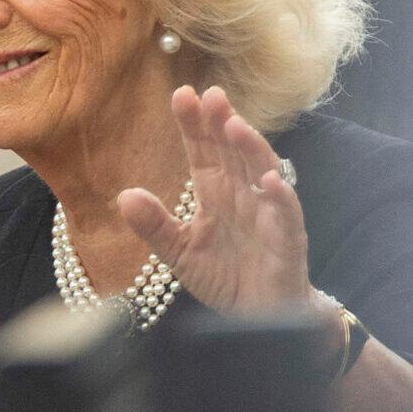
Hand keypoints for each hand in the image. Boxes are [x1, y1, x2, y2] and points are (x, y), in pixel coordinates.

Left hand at [115, 85, 313, 312]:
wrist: (258, 317)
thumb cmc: (224, 275)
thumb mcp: (178, 252)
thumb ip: (154, 225)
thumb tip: (124, 196)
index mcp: (215, 192)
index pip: (203, 150)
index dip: (194, 124)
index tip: (181, 95)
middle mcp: (243, 194)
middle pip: (233, 151)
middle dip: (222, 122)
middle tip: (210, 94)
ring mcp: (268, 214)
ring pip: (263, 172)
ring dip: (251, 148)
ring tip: (235, 126)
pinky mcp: (288, 240)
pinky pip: (287, 215)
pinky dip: (282, 197)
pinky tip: (272, 181)